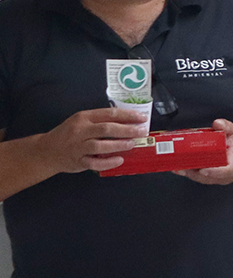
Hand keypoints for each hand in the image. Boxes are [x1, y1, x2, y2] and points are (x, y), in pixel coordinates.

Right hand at [34, 106, 149, 173]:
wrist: (46, 151)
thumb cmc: (68, 135)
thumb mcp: (81, 121)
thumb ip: (100, 121)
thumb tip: (128, 122)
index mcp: (83, 118)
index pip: (109, 114)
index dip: (128, 115)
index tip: (142, 117)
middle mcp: (80, 131)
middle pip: (107, 129)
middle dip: (127, 130)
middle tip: (142, 131)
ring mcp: (78, 147)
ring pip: (100, 145)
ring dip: (119, 145)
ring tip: (132, 144)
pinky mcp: (78, 161)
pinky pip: (95, 163)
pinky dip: (108, 162)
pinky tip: (119, 160)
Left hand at [176, 118, 232, 184]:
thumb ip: (226, 126)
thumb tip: (218, 124)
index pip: (228, 170)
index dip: (214, 172)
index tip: (203, 170)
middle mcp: (230, 173)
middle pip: (212, 178)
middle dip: (195, 173)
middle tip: (182, 167)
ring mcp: (222, 178)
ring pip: (205, 180)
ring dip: (191, 175)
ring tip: (178, 167)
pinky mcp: (214, 178)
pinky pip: (202, 179)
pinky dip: (191, 174)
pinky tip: (181, 168)